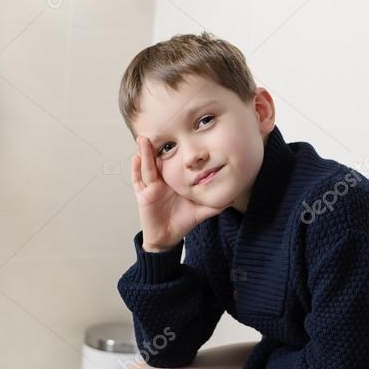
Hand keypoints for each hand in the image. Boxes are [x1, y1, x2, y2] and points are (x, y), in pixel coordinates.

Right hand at [131, 135, 226, 250]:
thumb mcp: (201, 211)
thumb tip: (232, 197)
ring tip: (144, 140)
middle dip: (157, 146)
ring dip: (144, 153)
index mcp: (177, 180)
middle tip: (158, 131)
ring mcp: (152, 186)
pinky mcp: (143, 195)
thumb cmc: (183, 221)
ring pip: (147, 166)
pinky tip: (136, 158)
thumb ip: (215, 204)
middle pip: (159, 159)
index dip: (176, 150)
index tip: (178, 134)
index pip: (175, 161)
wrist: (168, 237)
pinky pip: (138, 180)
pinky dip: (136, 169)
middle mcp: (164, 180)